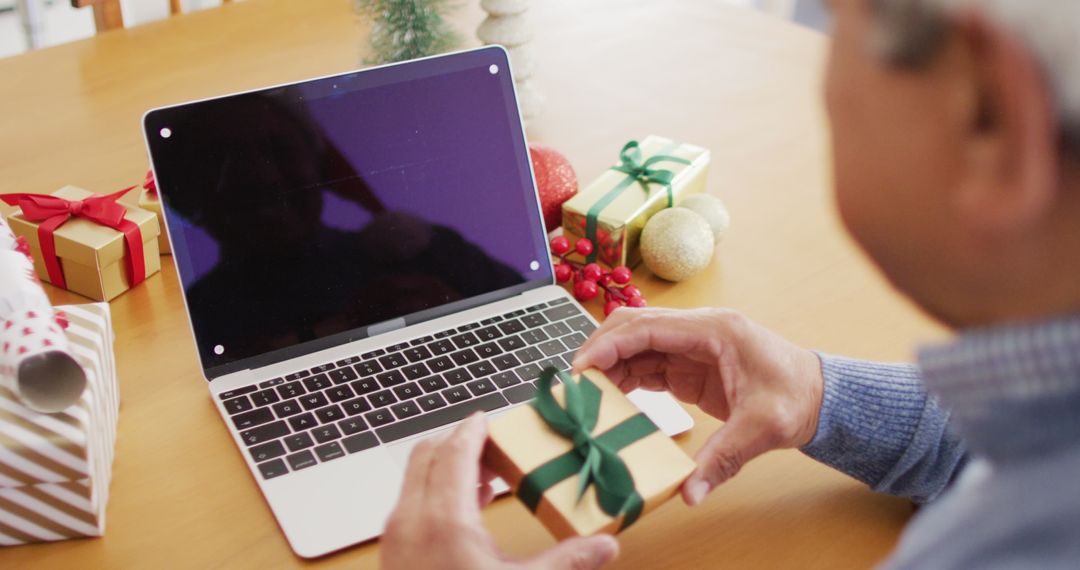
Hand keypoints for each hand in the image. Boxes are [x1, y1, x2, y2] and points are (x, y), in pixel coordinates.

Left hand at [381, 413, 620, 569]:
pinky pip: (411, 501)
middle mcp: (410, 519)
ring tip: (487, 472)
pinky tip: (468, 505)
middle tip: (493, 441)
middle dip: (459, 440)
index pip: (455, 450)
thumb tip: (606, 546)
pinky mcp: (393, 553)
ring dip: (447, 465)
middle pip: (427, 454)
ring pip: (415, 477)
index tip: (490, 416)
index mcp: (443, 519)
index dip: (474, 428)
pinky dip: (436, 489)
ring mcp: (395, 537)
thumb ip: (567, 562)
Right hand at [572, 307, 823, 505]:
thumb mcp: (761, 429)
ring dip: (608, 364)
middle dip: (599, 349)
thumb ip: (722, 460)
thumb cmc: (796, 399)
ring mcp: (691, 345)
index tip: (580, 368)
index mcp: (714, 330)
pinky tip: (609, 398)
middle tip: (574, 383)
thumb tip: (691, 494)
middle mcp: (698, 330)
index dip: (609, 344)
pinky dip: (623, 376)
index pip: (647, 326)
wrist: (818, 397)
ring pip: (635, 344)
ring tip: (585, 395)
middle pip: (633, 326)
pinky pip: (646, 363)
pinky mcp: (688, 364)